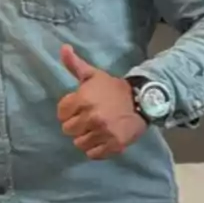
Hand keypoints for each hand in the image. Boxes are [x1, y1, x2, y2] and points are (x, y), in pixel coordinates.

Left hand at [56, 44, 145, 158]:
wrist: (142, 101)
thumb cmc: (113, 89)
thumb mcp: (93, 75)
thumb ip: (74, 64)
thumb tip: (63, 47)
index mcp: (83, 99)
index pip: (61, 113)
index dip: (68, 111)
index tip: (77, 109)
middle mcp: (91, 117)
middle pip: (68, 130)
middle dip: (75, 125)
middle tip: (86, 120)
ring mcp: (103, 133)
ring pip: (79, 143)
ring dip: (85, 138)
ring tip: (94, 130)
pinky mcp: (113, 146)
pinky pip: (93, 154)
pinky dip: (95, 149)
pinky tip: (101, 140)